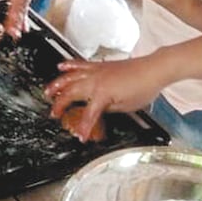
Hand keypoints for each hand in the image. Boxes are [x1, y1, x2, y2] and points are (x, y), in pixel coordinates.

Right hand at [44, 56, 164, 139]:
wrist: (153, 70)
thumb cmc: (144, 87)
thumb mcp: (125, 107)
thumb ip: (107, 109)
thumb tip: (98, 112)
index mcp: (102, 94)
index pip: (88, 114)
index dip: (83, 128)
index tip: (80, 136)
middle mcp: (95, 81)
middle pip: (71, 93)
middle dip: (60, 105)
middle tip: (54, 114)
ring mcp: (96, 71)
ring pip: (70, 77)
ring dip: (57, 84)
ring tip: (48, 91)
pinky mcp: (99, 65)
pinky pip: (79, 64)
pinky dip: (69, 65)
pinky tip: (61, 66)